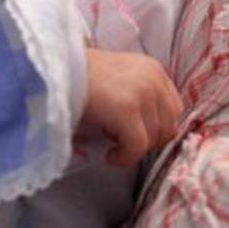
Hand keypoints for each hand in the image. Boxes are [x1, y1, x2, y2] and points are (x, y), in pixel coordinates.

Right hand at [81, 49, 182, 166]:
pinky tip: (110, 155)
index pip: (174, 109)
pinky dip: (125, 157)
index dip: (157, 127)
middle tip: (124, 141)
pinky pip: (138, 147)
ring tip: (112, 144)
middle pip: (169, 126)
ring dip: (134, 148)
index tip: (136, 133)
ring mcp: (142, 93)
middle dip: (148, 140)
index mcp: (154, 69)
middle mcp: (153, 78)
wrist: (54, 71)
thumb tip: (153, 129)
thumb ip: (141, 94)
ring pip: (154, 139)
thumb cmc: (81, 78)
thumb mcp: (120, 78)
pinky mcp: (127, 109)